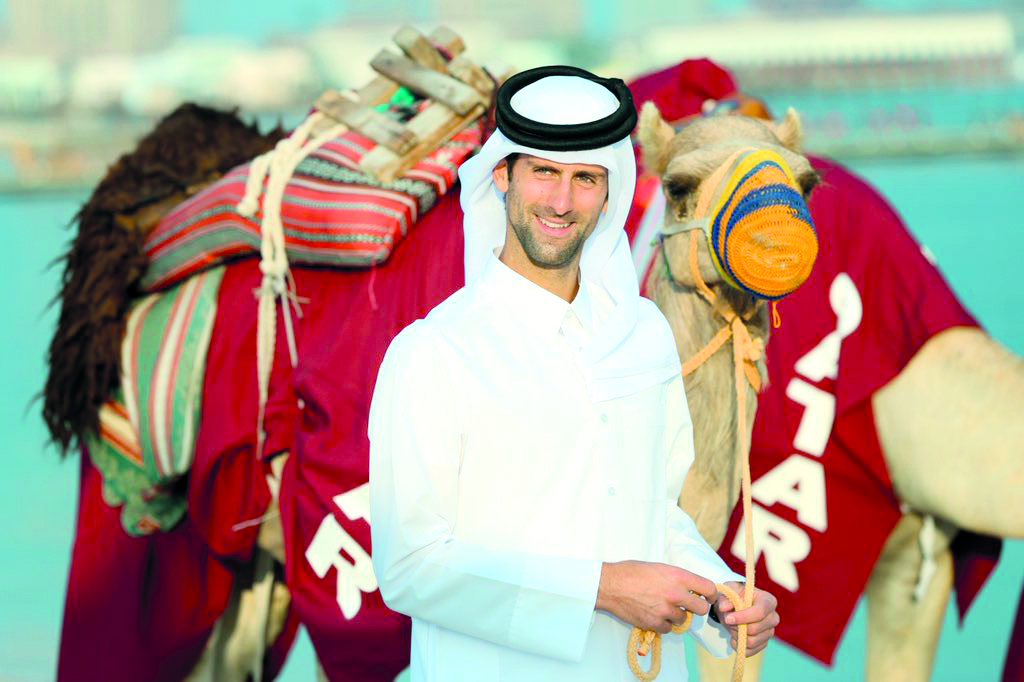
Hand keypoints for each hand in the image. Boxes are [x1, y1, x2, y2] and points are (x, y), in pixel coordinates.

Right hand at [596, 561, 716, 633]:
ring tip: (662, 607)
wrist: (610, 585)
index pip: (709, 588)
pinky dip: (663, 624)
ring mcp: (666, 610)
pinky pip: (668, 629)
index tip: (707, 597)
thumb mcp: (659, 567)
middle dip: (696, 608)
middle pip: (701, 609)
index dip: (710, 594)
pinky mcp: (655, 623)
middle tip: (686, 606)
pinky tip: (653, 614)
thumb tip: (690, 587)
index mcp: (678, 576)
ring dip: (676, 616)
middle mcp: (676, 594)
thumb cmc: (631, 572)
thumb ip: (677, 578)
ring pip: (683, 620)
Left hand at [714, 582, 778, 655]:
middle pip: (754, 629)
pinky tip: (734, 638)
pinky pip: (751, 651)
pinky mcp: (764, 643)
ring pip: (752, 641)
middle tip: (728, 620)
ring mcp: (770, 631)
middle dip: (737, 626)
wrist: (734, 608)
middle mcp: (773, 617)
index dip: (743, 617)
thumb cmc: (734, 597)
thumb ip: (726, 599)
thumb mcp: (729, 592)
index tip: (728, 619)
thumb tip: (724, 608)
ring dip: (736, 635)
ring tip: (732, 626)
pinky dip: (739, 646)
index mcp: (768, 601)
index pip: (760, 612)